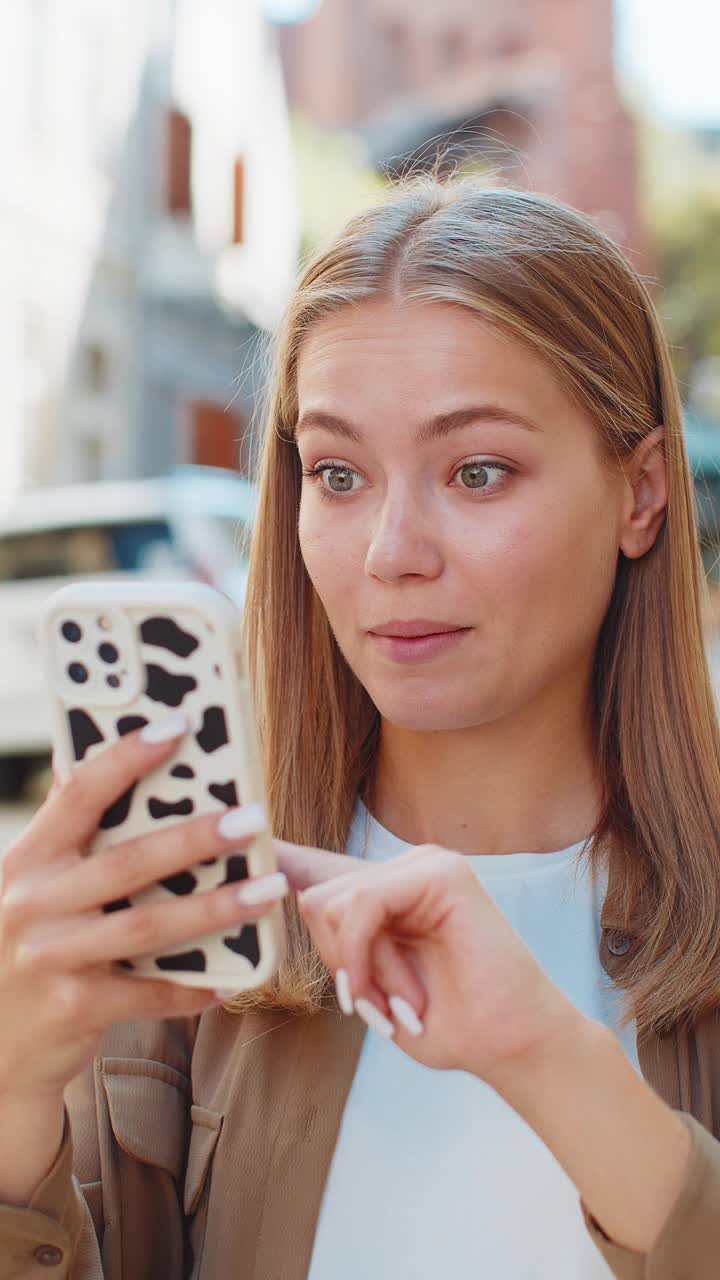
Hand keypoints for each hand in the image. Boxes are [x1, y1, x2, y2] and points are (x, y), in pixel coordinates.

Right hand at [0, 718, 285, 1099]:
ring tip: (269, 890)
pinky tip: (234, 974)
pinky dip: (194, 985)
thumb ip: (68, 832)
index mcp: (28, 859)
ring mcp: (50, 958)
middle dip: (195, 837)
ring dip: (215, 908)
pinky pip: (149, 992)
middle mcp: (32, 904)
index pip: (78, 795)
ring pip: (147, 926)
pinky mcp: (74, 1008)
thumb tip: (108, 763)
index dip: (126, 758)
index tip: (178, 727)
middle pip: (127, 862)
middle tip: (252, 819)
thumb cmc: (32, 942)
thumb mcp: (34, 883)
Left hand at [295, 844, 576, 1088]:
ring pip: (333, 904)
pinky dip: (365, 958)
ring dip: (358, 971)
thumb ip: (335, 939)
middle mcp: (401, 867)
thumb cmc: (446, 1022)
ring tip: (400, 1004)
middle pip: (314, 897)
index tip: (230, 837)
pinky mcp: (441, 872)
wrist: (511, 1047)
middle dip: (337, 964)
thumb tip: (288, 893)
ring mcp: (424, 863)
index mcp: (383, 890)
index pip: (311, 864)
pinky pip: (362, 906)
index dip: (270, 856)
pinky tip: (394, 993)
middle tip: (381, 1005)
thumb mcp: (369, 981)